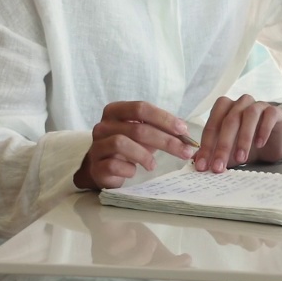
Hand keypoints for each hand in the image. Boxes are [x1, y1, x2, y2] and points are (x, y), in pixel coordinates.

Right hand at [74, 100, 195, 189]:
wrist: (102, 168)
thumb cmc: (127, 147)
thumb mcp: (142, 134)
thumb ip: (160, 130)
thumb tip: (185, 135)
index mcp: (115, 111)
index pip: (140, 108)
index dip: (163, 118)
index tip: (183, 129)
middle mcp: (103, 126)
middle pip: (137, 128)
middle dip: (165, 140)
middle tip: (185, 151)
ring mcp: (97, 146)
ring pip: (121, 143)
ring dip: (144, 155)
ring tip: (153, 165)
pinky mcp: (96, 166)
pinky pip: (114, 165)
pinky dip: (129, 169)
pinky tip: (134, 172)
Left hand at [193, 95, 281, 172]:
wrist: (274, 143)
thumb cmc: (248, 145)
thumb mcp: (228, 151)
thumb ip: (213, 153)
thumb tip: (194, 161)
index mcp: (225, 108)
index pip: (212, 124)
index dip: (206, 146)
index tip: (202, 166)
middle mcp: (240, 103)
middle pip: (229, 120)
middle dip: (223, 145)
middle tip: (219, 166)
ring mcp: (258, 105)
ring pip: (249, 115)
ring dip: (243, 138)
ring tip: (241, 158)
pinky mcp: (275, 111)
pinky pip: (269, 116)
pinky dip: (263, 130)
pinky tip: (260, 144)